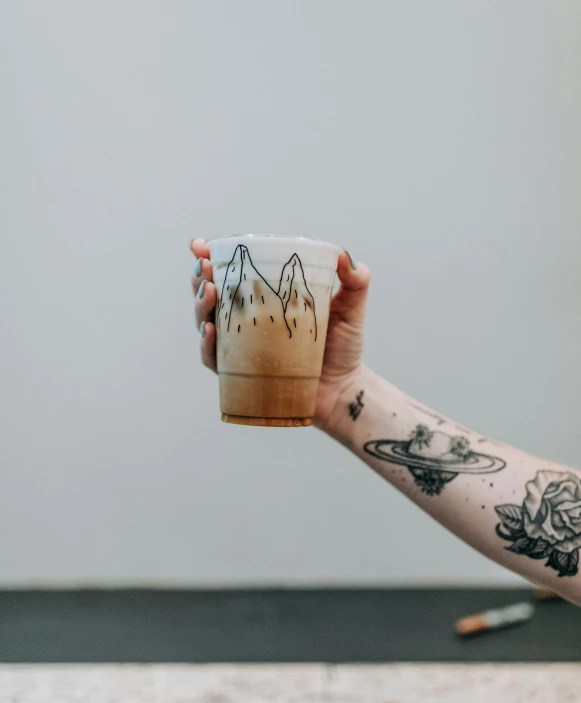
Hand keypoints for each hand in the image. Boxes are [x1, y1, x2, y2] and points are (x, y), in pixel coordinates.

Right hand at [190, 239, 370, 430]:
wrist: (344, 390)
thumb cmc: (344, 348)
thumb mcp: (351, 309)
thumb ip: (355, 282)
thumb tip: (347, 258)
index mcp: (266, 297)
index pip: (232, 272)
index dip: (211, 257)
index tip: (201, 246)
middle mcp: (248, 320)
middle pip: (210, 293)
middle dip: (200, 277)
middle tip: (205, 267)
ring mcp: (241, 347)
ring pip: (206, 321)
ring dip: (200, 304)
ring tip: (209, 291)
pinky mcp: (240, 373)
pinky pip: (214, 359)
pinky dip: (207, 345)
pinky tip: (210, 330)